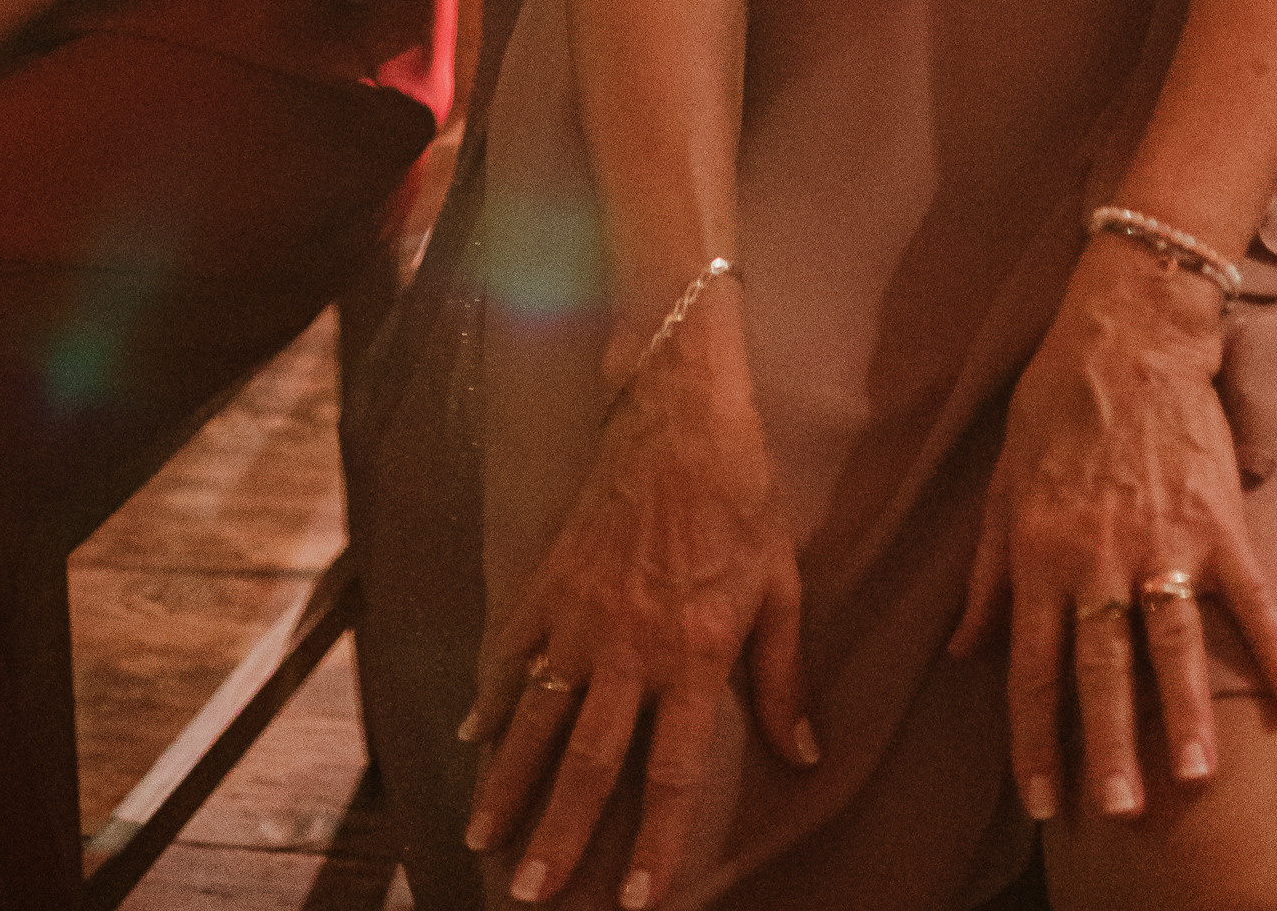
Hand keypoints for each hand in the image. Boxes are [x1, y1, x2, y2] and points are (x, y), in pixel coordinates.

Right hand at [463, 316, 812, 905]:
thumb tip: (804, 755)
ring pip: (535, 716)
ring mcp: (581, 614)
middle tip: (532, 893)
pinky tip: (472, 737)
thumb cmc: (742, 502)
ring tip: (484, 837)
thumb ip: (784, 680)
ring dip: (509, 783)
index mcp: (694, 655)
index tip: (636, 900)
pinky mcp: (549, 581)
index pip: (670, 769)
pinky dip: (489, 696)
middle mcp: (630, 646)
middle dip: (559, 834)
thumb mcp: (781, 589)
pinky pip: (511, 650)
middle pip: (587, 760)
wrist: (682, 414)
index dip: (654, 840)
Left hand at [950, 238, 1276, 818]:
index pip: (1031, 665)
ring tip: (1196, 776)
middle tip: (1119, 811)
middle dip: (1109, 746)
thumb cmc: (1055, 401)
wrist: (1127, 328)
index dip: (1035, 736)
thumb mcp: (1001, 482)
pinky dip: (1273, 642)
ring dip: (1185, 712)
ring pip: (1172, 641)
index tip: (1042, 799)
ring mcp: (1162, 538)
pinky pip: (1250, 592)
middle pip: (1103, 668)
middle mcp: (1097, 556)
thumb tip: (961, 648)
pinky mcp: (1218, 517)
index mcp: (1039, 552)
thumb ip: (985, 572)